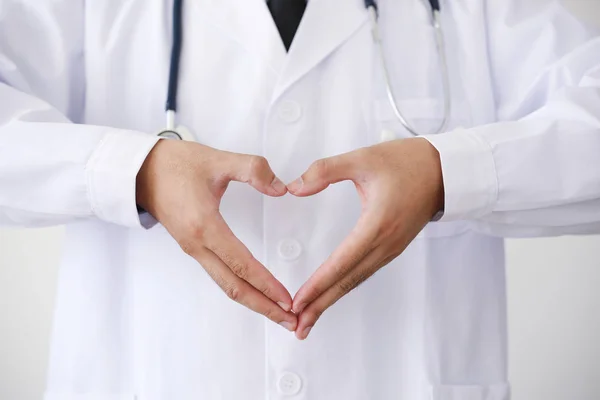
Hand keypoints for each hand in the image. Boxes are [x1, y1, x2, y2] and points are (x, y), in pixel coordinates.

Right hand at [136, 139, 296, 331]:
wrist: (140, 170)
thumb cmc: (174, 165)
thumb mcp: (217, 160)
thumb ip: (253, 169)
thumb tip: (281, 188)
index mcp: (204, 226)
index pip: (241, 264)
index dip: (266, 284)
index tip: (288, 299)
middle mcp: (197, 245)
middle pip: (234, 287)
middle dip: (264, 306)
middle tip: (291, 321)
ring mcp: (193, 249)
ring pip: (226, 284)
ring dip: (254, 301)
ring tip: (279, 313)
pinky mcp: (193, 247)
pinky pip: (219, 275)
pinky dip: (241, 288)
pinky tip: (256, 291)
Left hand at [287, 138, 443, 338]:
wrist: (447, 171)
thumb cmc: (409, 162)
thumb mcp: (363, 158)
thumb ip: (325, 170)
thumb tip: (294, 187)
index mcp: (377, 225)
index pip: (341, 262)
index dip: (318, 284)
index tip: (298, 302)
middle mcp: (385, 244)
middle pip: (347, 282)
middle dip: (320, 305)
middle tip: (297, 327)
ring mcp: (391, 249)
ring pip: (356, 281)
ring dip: (331, 300)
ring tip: (309, 319)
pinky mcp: (392, 248)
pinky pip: (364, 273)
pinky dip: (344, 287)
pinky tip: (331, 294)